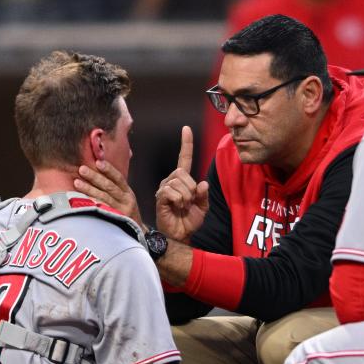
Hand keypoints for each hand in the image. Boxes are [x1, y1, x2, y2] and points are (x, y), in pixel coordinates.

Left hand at [75, 160, 143, 228]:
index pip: (118, 178)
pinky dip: (91, 204)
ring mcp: (120, 212)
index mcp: (128, 193)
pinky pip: (101, 211)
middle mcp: (126, 201)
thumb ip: (115, 187)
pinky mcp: (113, 221)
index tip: (98, 162)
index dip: (109, 169)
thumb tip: (98, 168)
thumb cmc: (126, 212)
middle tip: (82, 169)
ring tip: (76, 182)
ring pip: (104, 198)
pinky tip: (80, 200)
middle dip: (95, 177)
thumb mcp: (125, 198)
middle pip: (109, 187)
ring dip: (89, 189)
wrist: (135, 233)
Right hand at [155, 126, 208, 242]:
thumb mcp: (202, 207)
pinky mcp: (160, 197)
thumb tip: (203, 184)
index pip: (184, 158)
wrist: (180, 235)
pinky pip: (172, 192)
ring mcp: (164, 188)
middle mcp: (171, 180)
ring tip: (182, 207)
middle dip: (191, 189)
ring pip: (179, 183)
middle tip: (189, 202)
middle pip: (183, 172)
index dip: (186, 144)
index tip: (186, 129)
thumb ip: (204, 195)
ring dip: (186, 197)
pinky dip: (179, 201)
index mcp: (182, 180)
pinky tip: (176, 207)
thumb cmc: (188, 220)